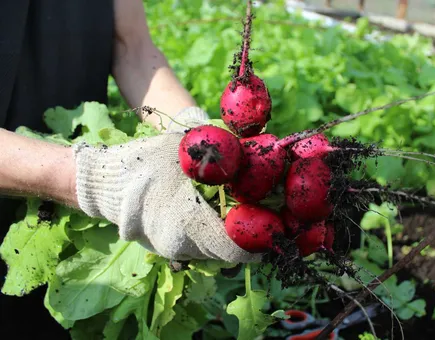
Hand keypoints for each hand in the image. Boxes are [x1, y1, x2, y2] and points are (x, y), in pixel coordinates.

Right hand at [72, 107, 258, 262]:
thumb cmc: (148, 160)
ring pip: (215, 251)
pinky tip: (219, 215)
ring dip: (232, 236)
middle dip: (250, 237)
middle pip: (228, 251)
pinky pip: (199, 247)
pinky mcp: (167, 250)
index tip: (279, 228)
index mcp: (186, 223)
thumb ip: (226, 151)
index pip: (235, 248)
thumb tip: (270, 150)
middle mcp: (179, 246)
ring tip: (247, 213)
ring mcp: (171, 251)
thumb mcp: (187, 147)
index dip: (261, 242)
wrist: (106, 181)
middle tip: (268, 217)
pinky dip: (214, 235)